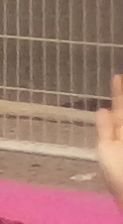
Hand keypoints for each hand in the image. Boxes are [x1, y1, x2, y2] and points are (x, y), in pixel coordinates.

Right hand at [95, 73, 122, 203]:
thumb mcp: (118, 137)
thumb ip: (109, 126)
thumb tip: (105, 109)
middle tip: (120, 76)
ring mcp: (120, 141)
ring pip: (119, 116)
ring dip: (118, 98)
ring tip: (118, 78)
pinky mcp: (105, 148)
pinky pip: (105, 130)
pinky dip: (103, 121)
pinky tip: (102, 110)